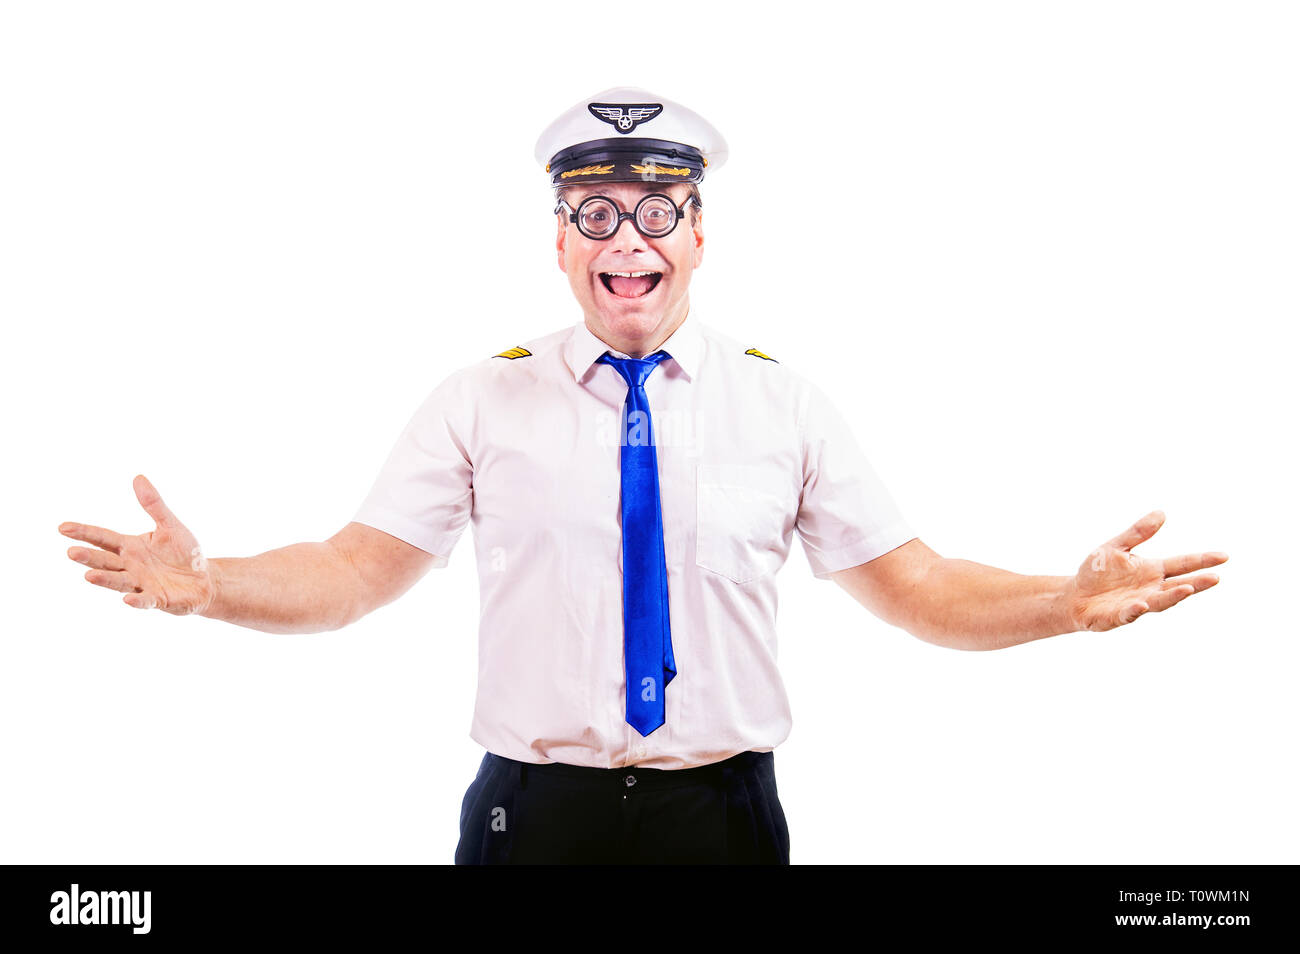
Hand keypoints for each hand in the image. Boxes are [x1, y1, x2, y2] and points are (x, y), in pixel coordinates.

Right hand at [59, 474, 214, 614]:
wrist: (205, 579)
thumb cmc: (184, 553)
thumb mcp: (169, 525)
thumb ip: (154, 504)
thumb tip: (138, 477)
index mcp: (130, 547)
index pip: (103, 538)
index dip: (84, 533)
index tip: (63, 528)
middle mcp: (131, 566)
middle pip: (106, 560)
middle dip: (89, 557)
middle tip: (72, 552)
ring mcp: (142, 584)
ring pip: (119, 581)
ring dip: (105, 579)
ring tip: (88, 575)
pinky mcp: (158, 599)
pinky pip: (146, 600)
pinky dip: (137, 600)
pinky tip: (128, 599)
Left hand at [1066, 510, 1226, 632]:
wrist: (1074, 596)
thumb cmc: (1097, 572)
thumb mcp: (1116, 547)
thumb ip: (1138, 533)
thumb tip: (1162, 513)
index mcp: (1152, 571)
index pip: (1182, 564)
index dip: (1202, 561)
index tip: (1224, 556)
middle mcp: (1150, 589)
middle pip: (1178, 585)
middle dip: (1196, 582)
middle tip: (1215, 578)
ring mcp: (1137, 604)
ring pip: (1160, 601)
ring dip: (1173, 596)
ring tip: (1186, 588)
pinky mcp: (1118, 616)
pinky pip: (1129, 613)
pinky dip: (1135, 610)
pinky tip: (1142, 604)